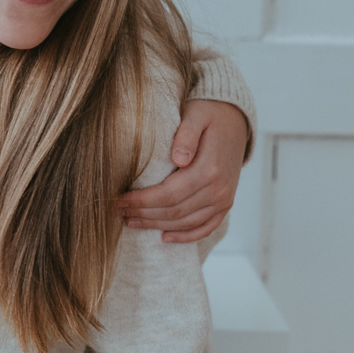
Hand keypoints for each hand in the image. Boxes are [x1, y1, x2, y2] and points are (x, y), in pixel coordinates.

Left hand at [118, 99, 248, 242]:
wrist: (235, 121)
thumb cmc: (210, 115)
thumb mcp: (197, 115)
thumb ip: (186, 134)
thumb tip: (178, 158)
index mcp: (209, 169)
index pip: (168, 194)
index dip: (141, 200)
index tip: (119, 199)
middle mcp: (219, 190)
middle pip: (173, 211)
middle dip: (143, 213)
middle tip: (118, 211)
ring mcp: (224, 200)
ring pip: (185, 222)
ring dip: (156, 226)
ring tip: (131, 221)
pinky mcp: (225, 204)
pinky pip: (206, 228)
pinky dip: (186, 236)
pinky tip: (165, 237)